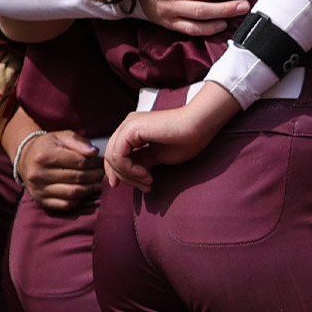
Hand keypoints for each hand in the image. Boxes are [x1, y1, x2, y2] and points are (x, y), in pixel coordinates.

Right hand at [16, 130, 101, 211]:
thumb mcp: (62, 137)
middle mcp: (39, 174)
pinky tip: (87, 191)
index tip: (104, 162)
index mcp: (44, 156)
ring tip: (100, 182)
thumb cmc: (49, 145)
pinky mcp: (40, 201)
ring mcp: (38, 190)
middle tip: (105, 173)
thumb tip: (95, 152)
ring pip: (73, 193)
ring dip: (91, 188)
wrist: (25, 158)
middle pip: (78, 178)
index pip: (79, 162)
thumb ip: (79, 142)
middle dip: (96, 175)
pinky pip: (66, 204)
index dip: (96, 163)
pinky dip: (80, 199)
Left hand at [103, 86, 239, 191]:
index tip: (128, 186)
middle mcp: (127, 125)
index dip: (118, 173)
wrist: (200, 126)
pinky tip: (145, 174)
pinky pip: (118, 156)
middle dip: (124, 177)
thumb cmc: (186, 140)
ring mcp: (128, 125)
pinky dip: (129, 169)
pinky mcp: (130, 129)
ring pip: (113, 158)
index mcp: (133, 130)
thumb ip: (140, 161)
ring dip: (129, 175)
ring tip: (148, 181)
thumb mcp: (157, 156)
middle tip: (144, 187)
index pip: (115, 154)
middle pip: (111, 157)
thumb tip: (127, 174)